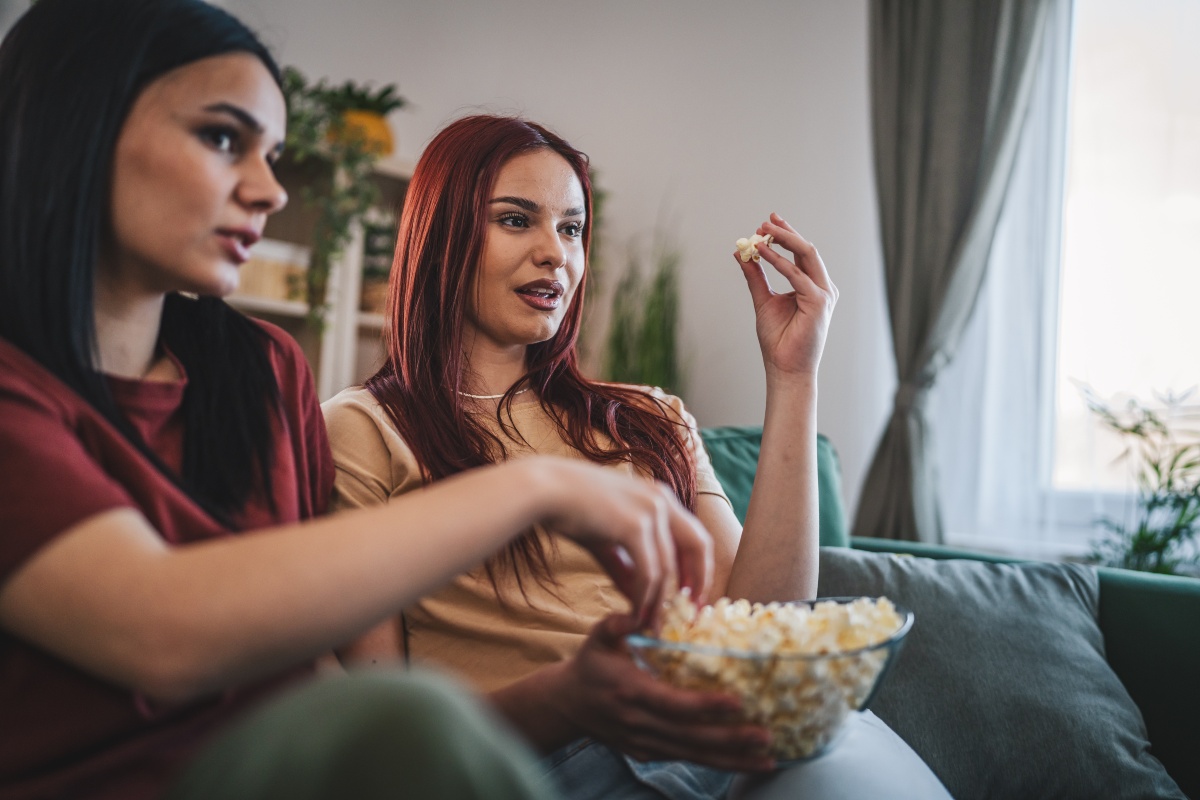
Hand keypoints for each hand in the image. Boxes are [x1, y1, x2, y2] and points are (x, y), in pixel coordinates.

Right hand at [536, 459, 712, 625]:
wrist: (544, 490)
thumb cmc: (570, 508)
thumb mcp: (606, 539)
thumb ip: (625, 567)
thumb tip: (639, 599)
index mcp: (658, 497)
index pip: (694, 535)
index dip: (698, 567)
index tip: (692, 595)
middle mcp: (662, 500)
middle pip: (698, 546)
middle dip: (698, 582)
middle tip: (690, 614)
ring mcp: (650, 511)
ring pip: (667, 567)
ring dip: (659, 600)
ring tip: (650, 624)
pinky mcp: (634, 526)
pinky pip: (649, 572)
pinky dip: (645, 596)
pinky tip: (636, 612)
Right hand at [549, 613, 774, 770]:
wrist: (566, 705)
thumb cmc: (590, 665)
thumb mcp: (597, 638)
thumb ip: (615, 624)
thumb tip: (636, 612)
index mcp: (631, 692)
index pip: (673, 704)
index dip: (705, 705)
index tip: (736, 702)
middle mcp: (640, 723)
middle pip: (691, 737)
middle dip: (731, 739)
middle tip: (766, 735)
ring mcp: (645, 743)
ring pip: (693, 755)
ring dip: (732, 759)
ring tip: (768, 760)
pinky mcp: (649, 753)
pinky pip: (686, 759)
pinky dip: (717, 762)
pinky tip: (744, 762)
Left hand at [735, 213, 837, 383]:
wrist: (784, 367)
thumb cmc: (777, 339)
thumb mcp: (763, 300)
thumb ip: (756, 276)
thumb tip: (742, 254)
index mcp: (812, 287)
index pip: (801, 254)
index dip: (786, 235)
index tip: (766, 222)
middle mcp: (821, 287)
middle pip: (806, 250)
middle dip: (785, 232)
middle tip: (765, 220)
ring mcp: (823, 294)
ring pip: (806, 255)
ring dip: (784, 239)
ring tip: (762, 231)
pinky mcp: (819, 302)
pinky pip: (797, 274)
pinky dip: (779, 261)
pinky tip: (762, 252)